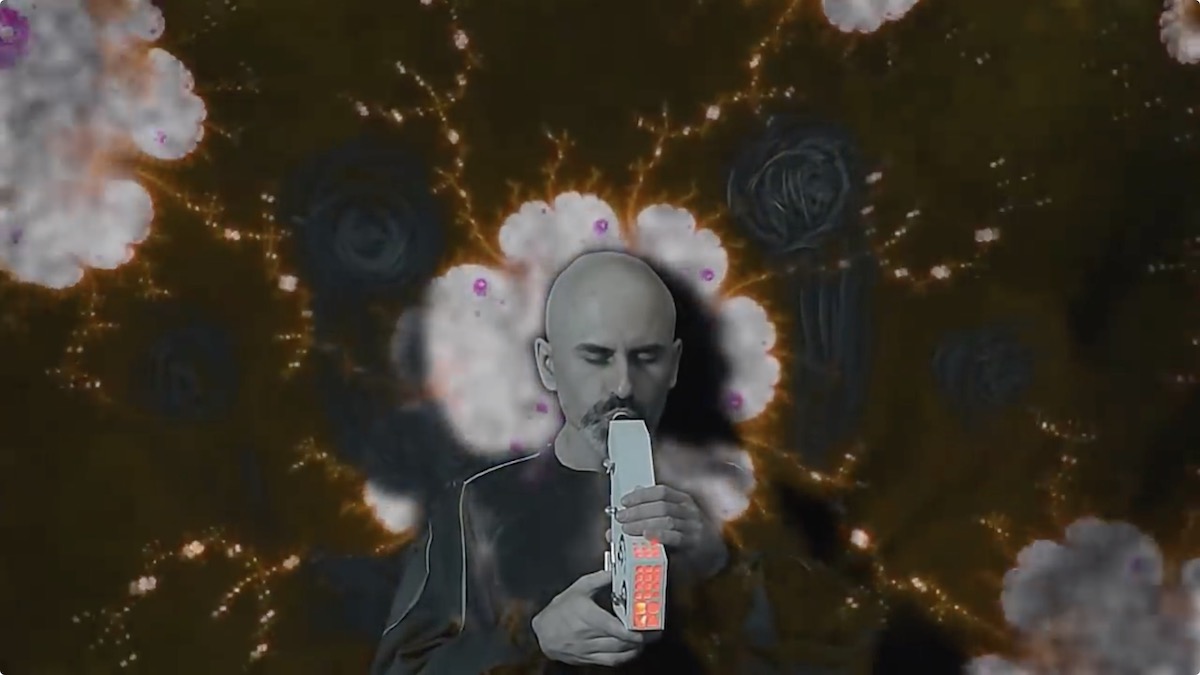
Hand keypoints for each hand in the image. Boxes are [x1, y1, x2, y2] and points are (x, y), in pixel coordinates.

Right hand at [531, 569, 645, 666]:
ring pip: (617, 654)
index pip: (615, 628)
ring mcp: (588, 650)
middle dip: (640, 639)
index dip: (633, 631)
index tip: (647, 627)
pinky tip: (632, 651)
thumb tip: (618, 571)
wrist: (542, 632)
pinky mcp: (588, 659)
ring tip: (647, 641)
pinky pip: (610, 662)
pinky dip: (624, 658)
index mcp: (587, 616)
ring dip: (635, 649)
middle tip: (655, 633)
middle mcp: (587, 636)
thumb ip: (600, 579)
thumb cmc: (560, 609)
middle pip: (620, 642)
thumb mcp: (578, 588)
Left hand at [616, 485, 728, 578]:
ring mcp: (693, 527)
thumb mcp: (675, 516)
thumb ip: (656, 506)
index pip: (661, 491)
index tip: (625, 501)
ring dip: (643, 523)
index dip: (641, 495)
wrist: (714, 553)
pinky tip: (647, 535)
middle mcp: (690, 511)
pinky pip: (676, 537)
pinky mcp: (694, 543)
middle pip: (661, 506)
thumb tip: (634, 497)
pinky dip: (659, 535)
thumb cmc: (690, 532)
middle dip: (638, 511)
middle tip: (621, 517)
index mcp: (684, 500)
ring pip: (666, 520)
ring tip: (627, 528)